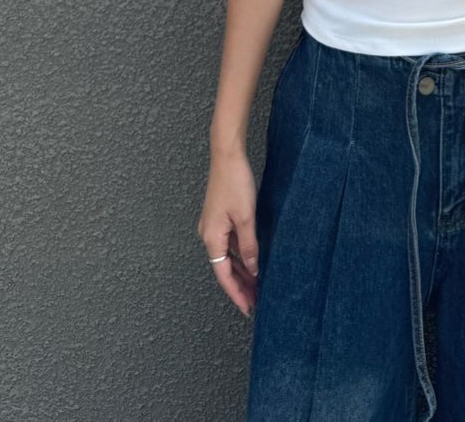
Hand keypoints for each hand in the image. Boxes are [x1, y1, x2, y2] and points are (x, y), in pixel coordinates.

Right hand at [198, 147, 259, 316]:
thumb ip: (250, 246)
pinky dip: (240, 255)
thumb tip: (253, 269)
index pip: (224, 275)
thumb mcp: (246, 218)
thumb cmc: (235, 183)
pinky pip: (229, 244)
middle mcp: (208, 235)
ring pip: (227, 256)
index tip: (248, 308)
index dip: (236, 293)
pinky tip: (252, 260)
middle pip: (224, 268)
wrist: (227, 156)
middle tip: (256, 301)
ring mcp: (213, 226)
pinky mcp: (219, 218)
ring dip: (241, 271)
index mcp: (212, 238)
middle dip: (239, 285)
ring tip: (256, 286)